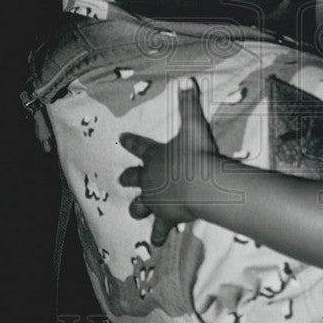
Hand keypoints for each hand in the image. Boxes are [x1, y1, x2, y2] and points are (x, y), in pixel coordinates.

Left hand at [119, 79, 221, 244]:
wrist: (200, 185)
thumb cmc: (196, 154)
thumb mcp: (193, 125)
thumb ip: (189, 103)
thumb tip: (187, 80)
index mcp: (154, 156)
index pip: (138, 146)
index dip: (130, 142)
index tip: (121, 138)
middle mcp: (150, 179)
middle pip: (133, 179)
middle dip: (128, 178)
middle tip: (123, 179)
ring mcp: (156, 200)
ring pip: (141, 207)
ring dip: (139, 210)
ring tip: (136, 214)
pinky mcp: (165, 218)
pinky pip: (160, 230)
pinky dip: (160, 236)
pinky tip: (159, 243)